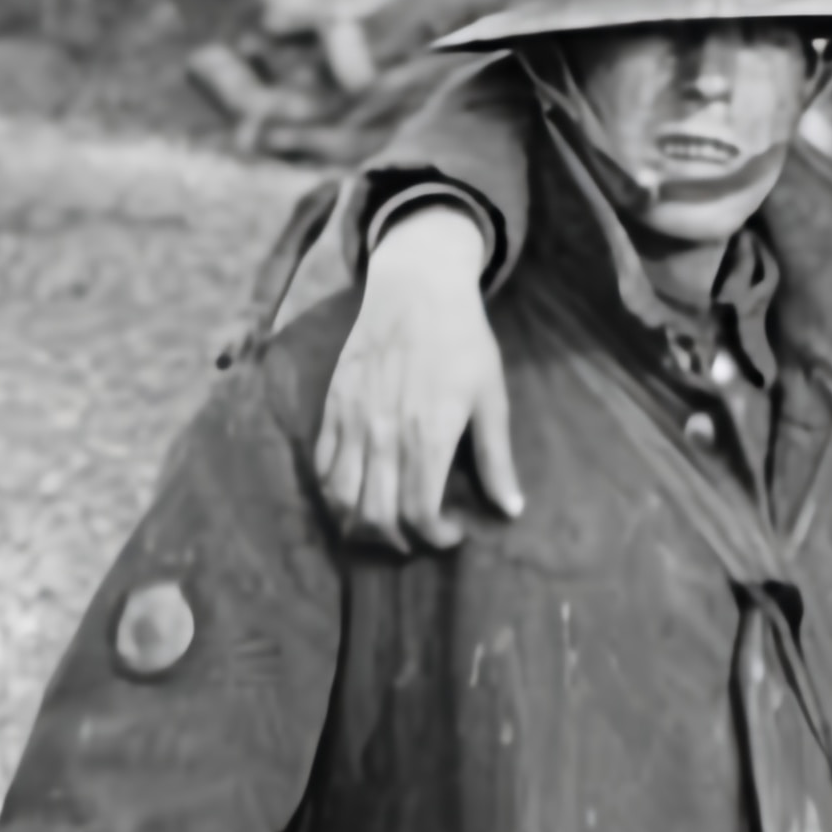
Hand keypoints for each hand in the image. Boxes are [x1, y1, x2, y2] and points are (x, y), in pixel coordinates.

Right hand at [314, 199, 522, 549]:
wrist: (416, 289)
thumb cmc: (463, 342)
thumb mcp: (491, 399)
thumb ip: (496, 459)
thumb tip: (511, 510)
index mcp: (428, 436)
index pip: (418, 513)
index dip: (434, 537)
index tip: (451, 534)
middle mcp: (384, 434)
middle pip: (373, 516)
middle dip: (396, 541)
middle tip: (417, 537)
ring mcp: (352, 420)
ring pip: (339, 498)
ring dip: (358, 525)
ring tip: (383, 525)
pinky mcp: (332, 406)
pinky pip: (321, 465)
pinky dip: (332, 492)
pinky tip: (355, 495)